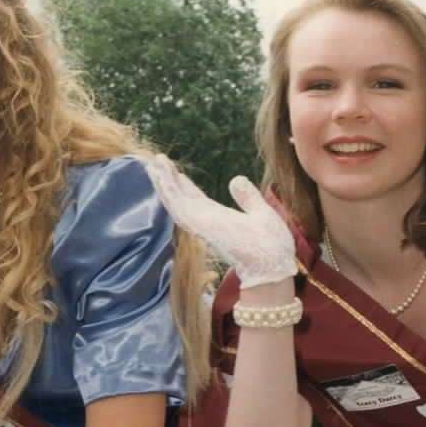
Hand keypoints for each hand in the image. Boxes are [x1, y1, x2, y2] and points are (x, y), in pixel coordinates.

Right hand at [141, 156, 295, 287]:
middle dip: (167, 181)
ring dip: (163, 183)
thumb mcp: (261, 213)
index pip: (196, 199)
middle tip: (155, 162)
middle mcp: (206, 221)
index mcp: (219, 218)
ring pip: (175, 201)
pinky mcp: (200, 225)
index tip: (175, 171)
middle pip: (181, 199)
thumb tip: (236, 179)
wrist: (274, 264)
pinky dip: (169, 191)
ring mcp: (201, 224)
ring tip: (152, 164)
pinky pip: (179, 206)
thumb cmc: (272, 246)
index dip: (184, 185)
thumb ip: (248, 197)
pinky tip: (161, 177)